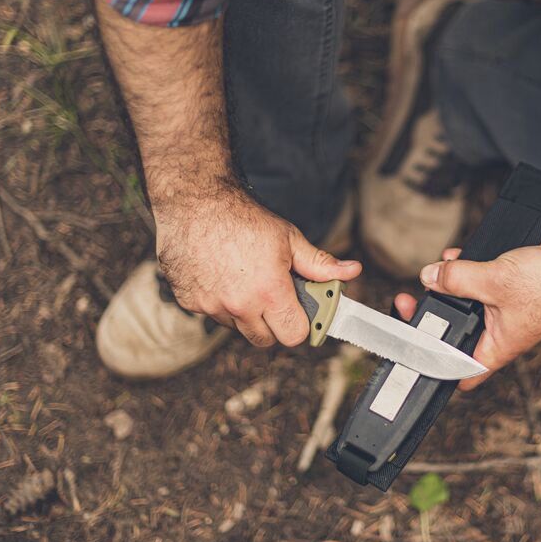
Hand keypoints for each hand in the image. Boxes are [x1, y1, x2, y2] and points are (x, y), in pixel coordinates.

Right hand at [153, 181, 360, 347]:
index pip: (293, 336)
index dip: (300, 325)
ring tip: (246, 281)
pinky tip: (221, 276)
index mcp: (268, 293)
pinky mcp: (189, 302)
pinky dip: (219, 303)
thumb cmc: (243, 217)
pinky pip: (212, 314)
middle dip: (274, 323)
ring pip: (237, 327)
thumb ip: (320, 264)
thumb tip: (351, 271)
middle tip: (274, 297)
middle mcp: (238, 306)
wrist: (195, 201)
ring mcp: (210, 306)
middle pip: (265, 339)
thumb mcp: (289, 239)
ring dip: (245, 313)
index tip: (300, 312)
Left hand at [393, 231, 540, 389]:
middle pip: (457, 333)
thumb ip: (457, 279)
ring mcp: (505, 313)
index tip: (413, 354)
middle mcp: (500, 335)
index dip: (435, 369)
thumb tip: (430, 277)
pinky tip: (455, 258)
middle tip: (413, 302)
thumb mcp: (494, 280)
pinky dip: (465, 272)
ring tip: (434, 273)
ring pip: (466, 305)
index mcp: (497, 348)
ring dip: (449, 288)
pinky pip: (479, 284)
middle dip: (435, 315)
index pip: (460, 374)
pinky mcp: (509, 291)